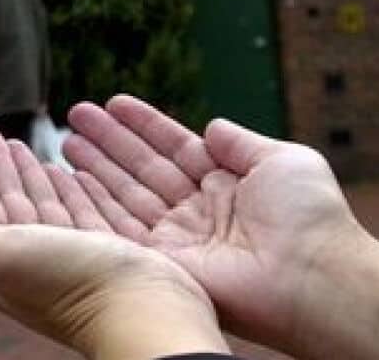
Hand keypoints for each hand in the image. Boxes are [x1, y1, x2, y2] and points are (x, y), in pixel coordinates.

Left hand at [0, 131, 226, 359]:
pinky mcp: (104, 255)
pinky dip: (68, 190)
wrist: (148, 316)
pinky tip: (66, 173)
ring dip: (30, 174)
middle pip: (7, 201)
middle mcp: (29, 260)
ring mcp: (68, 258)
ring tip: (22, 143)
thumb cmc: (70, 283)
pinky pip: (80, 213)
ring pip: (41, 206)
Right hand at [64, 96, 378, 359]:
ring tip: (64, 139)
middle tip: (74, 116)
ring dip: (93, 166)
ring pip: (125, 194)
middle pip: (142, 168)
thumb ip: (241, 142)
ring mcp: (179, 238)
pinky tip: (71, 178)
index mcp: (228, 185)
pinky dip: (93, 202)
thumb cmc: (311, 218)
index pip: (174, 147)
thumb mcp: (283, 161)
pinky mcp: (163, 262)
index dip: (143, 124)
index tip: (113, 102)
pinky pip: (119, 226)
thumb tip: (212, 125)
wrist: (313, 276)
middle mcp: (198, 211)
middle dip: (107, 142)